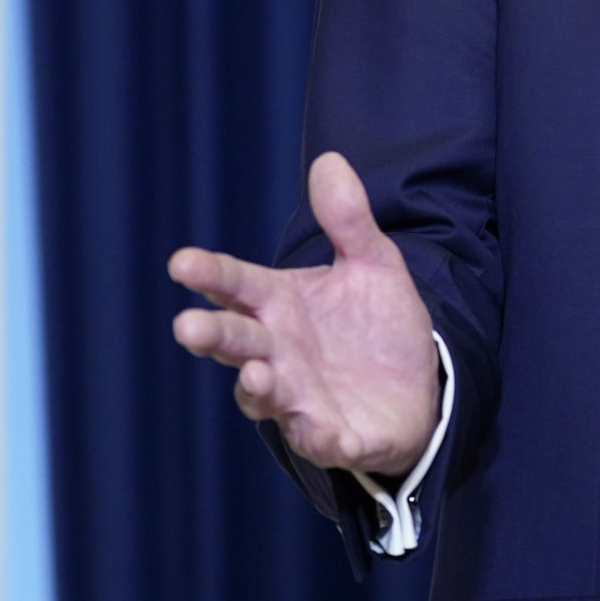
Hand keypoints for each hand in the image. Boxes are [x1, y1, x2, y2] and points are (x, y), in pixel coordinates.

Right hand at [168, 152, 439, 476]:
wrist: (417, 384)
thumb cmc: (375, 324)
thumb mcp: (372, 264)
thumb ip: (348, 220)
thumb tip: (329, 160)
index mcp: (279, 306)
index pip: (235, 286)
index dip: (210, 274)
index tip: (182, 262)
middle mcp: (278, 353)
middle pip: (236, 342)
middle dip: (213, 335)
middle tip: (188, 326)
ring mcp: (300, 398)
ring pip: (265, 396)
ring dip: (258, 387)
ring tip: (259, 374)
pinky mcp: (334, 435)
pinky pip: (321, 440)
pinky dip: (320, 438)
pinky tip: (325, 431)